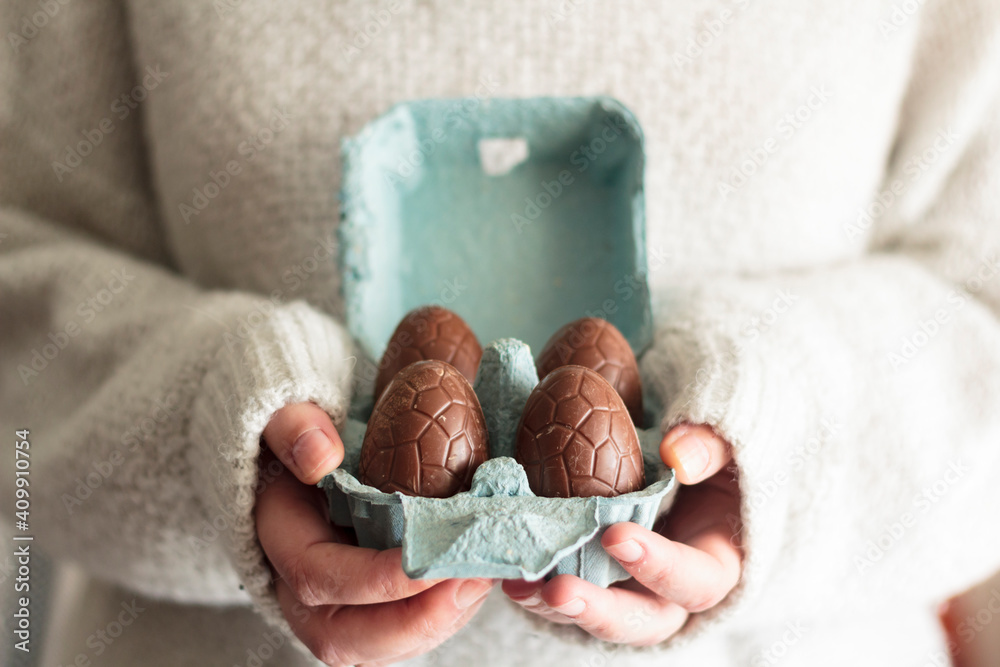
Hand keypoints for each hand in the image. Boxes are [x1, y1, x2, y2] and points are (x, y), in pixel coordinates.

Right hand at [255, 402, 494, 665]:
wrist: (319, 452)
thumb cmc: (305, 432)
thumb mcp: (286, 415)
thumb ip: (293, 426)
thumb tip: (320, 456)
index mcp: (279, 540)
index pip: (316, 578)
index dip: (374, 579)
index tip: (432, 558)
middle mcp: (298, 589)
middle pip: (345, 637)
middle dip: (415, 620)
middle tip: (472, 579)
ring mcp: (335, 607)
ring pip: (379, 646)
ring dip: (438, 623)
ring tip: (483, 579)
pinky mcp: (370, 609)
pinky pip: (404, 633)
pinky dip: (444, 617)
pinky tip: (477, 582)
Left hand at [502, 423, 741, 645]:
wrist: (680, 456)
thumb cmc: (710, 452)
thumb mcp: (727, 443)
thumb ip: (712, 446)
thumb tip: (679, 456)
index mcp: (717, 559)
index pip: (699, 581)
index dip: (661, 567)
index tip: (616, 536)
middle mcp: (674, 588)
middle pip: (644, 621)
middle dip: (600, 610)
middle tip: (559, 590)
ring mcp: (632, 587)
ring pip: (599, 615)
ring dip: (557, 606)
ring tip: (520, 586)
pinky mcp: (595, 577)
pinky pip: (569, 592)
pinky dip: (539, 589)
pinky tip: (511, 574)